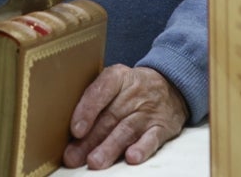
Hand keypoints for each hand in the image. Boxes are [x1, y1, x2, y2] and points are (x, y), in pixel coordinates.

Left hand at [63, 65, 188, 169]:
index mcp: (119, 77)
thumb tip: (70, 130)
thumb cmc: (131, 89)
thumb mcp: (115, 82)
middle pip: (110, 117)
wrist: (171, 85)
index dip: (88, 109)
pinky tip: (131, 158)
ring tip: (95, 162)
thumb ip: (94, 99)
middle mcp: (134, 93)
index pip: (102, 89)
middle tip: (73, 157)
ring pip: (127, 130)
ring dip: (110, 147)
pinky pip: (152, 138)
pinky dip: (142, 148)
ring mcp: (149, 111)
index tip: (75, 130)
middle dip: (90, 139)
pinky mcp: (162, 127)